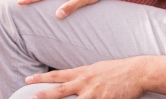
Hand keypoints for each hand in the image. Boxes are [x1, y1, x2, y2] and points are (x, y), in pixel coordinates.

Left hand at [24, 58, 146, 98]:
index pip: (58, 75)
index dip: (42, 78)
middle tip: (30, 97)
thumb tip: (73, 82)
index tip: (29, 79)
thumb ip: (85, 77)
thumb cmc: (118, 70)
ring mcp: (94, 93)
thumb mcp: (98, 69)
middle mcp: (85, 82)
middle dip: (43, 94)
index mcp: (84, 72)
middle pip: (60, 89)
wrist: (136, 71)